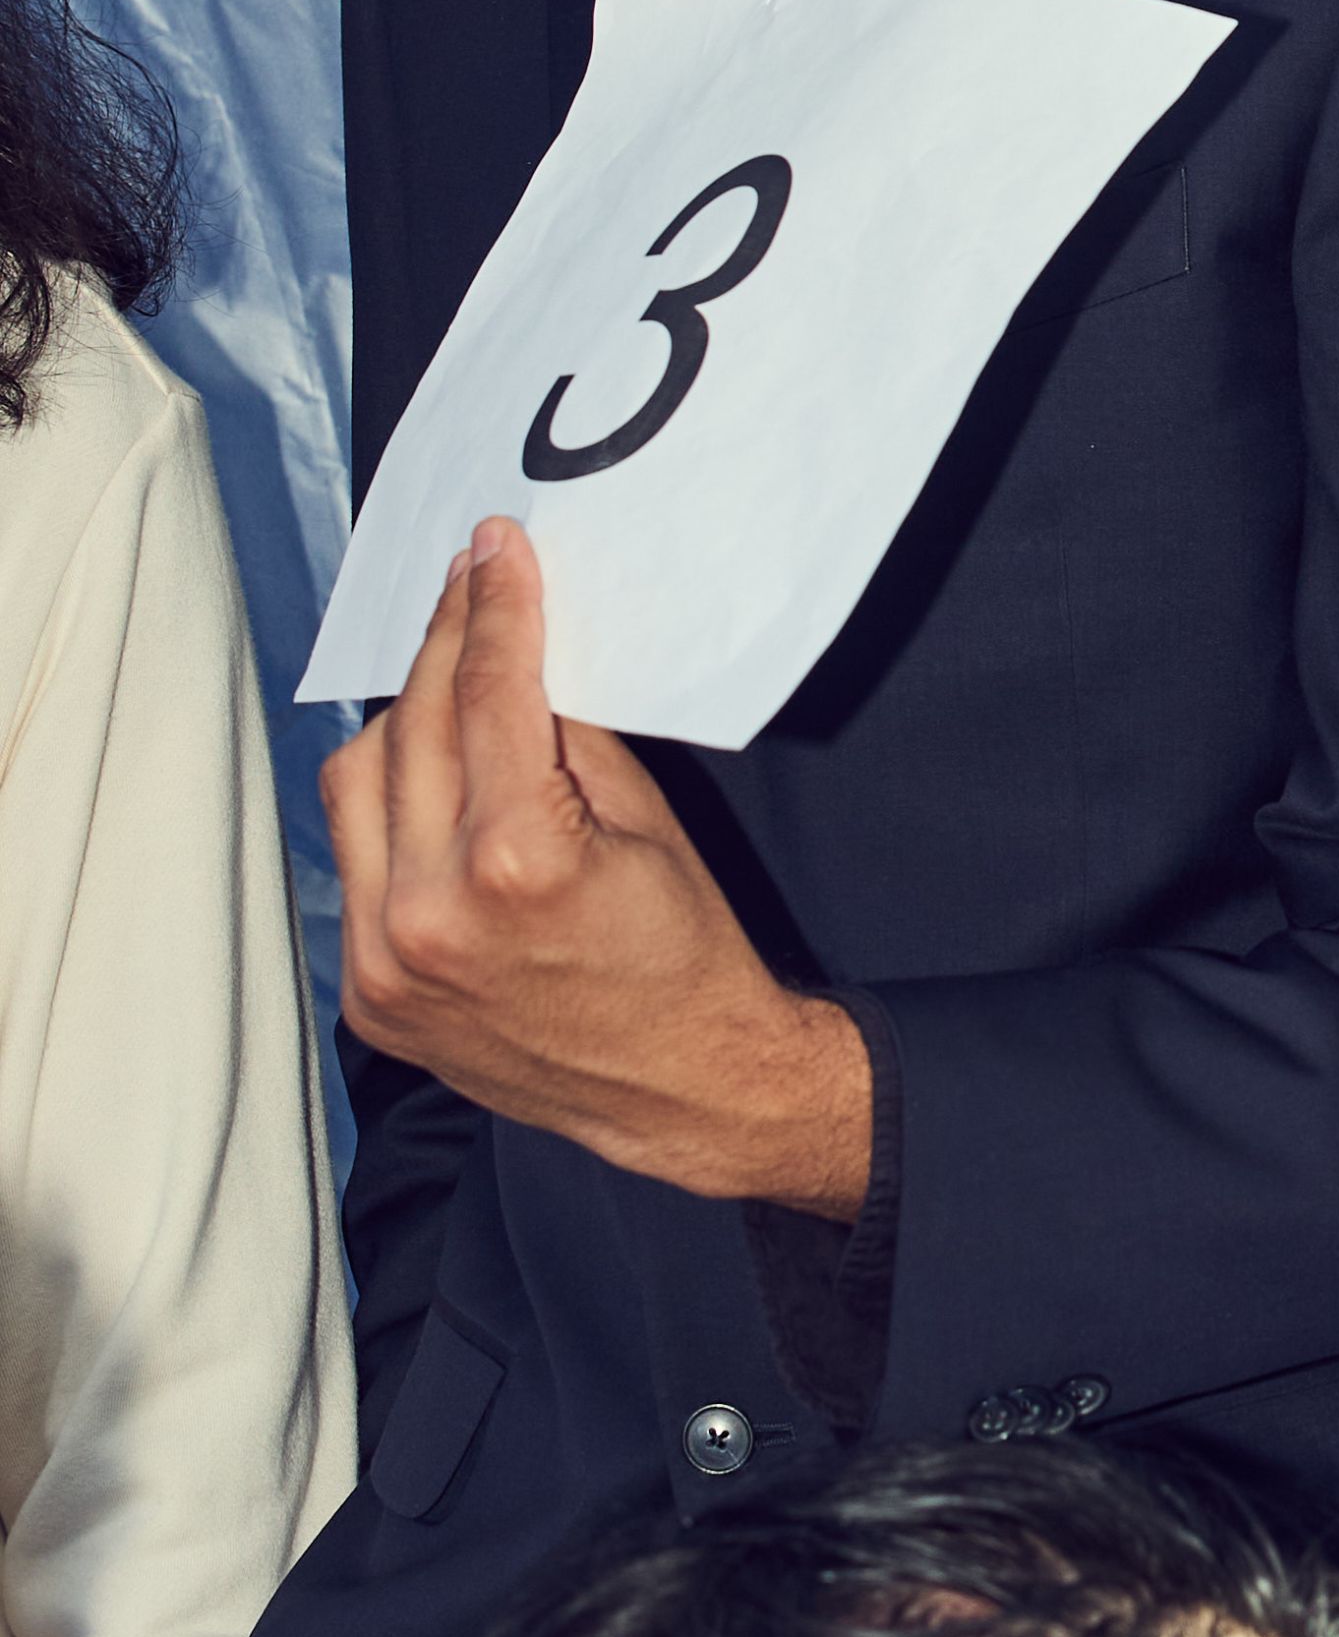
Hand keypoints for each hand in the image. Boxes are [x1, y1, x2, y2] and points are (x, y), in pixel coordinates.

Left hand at [326, 519, 872, 1209]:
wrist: (684, 1087)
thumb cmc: (684, 954)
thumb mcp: (644, 821)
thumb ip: (566, 732)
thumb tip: (518, 646)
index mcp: (515, 863)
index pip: (488, 695)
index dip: (494, 609)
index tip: (494, 550)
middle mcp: (431, 914)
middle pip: (411, 725)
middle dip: (447, 647)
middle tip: (473, 591)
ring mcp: (388, 964)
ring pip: (356, 784)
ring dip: (405, 724)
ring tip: (453, 693)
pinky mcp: (371, 997)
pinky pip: (358, 862)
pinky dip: (394, 812)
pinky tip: (439, 790)